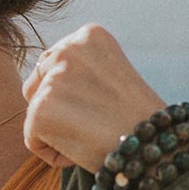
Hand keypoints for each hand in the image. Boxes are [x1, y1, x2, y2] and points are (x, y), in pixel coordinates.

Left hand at [22, 24, 165, 172]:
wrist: (155, 148)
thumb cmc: (138, 121)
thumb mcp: (111, 77)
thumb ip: (79, 71)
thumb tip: (42, 83)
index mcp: (89, 35)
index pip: (55, 64)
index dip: (76, 95)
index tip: (105, 106)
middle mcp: (68, 48)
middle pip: (36, 83)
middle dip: (58, 110)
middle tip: (95, 125)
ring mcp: (53, 78)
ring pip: (35, 112)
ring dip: (57, 131)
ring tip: (92, 136)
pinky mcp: (41, 108)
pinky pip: (32, 138)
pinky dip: (54, 153)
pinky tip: (83, 151)